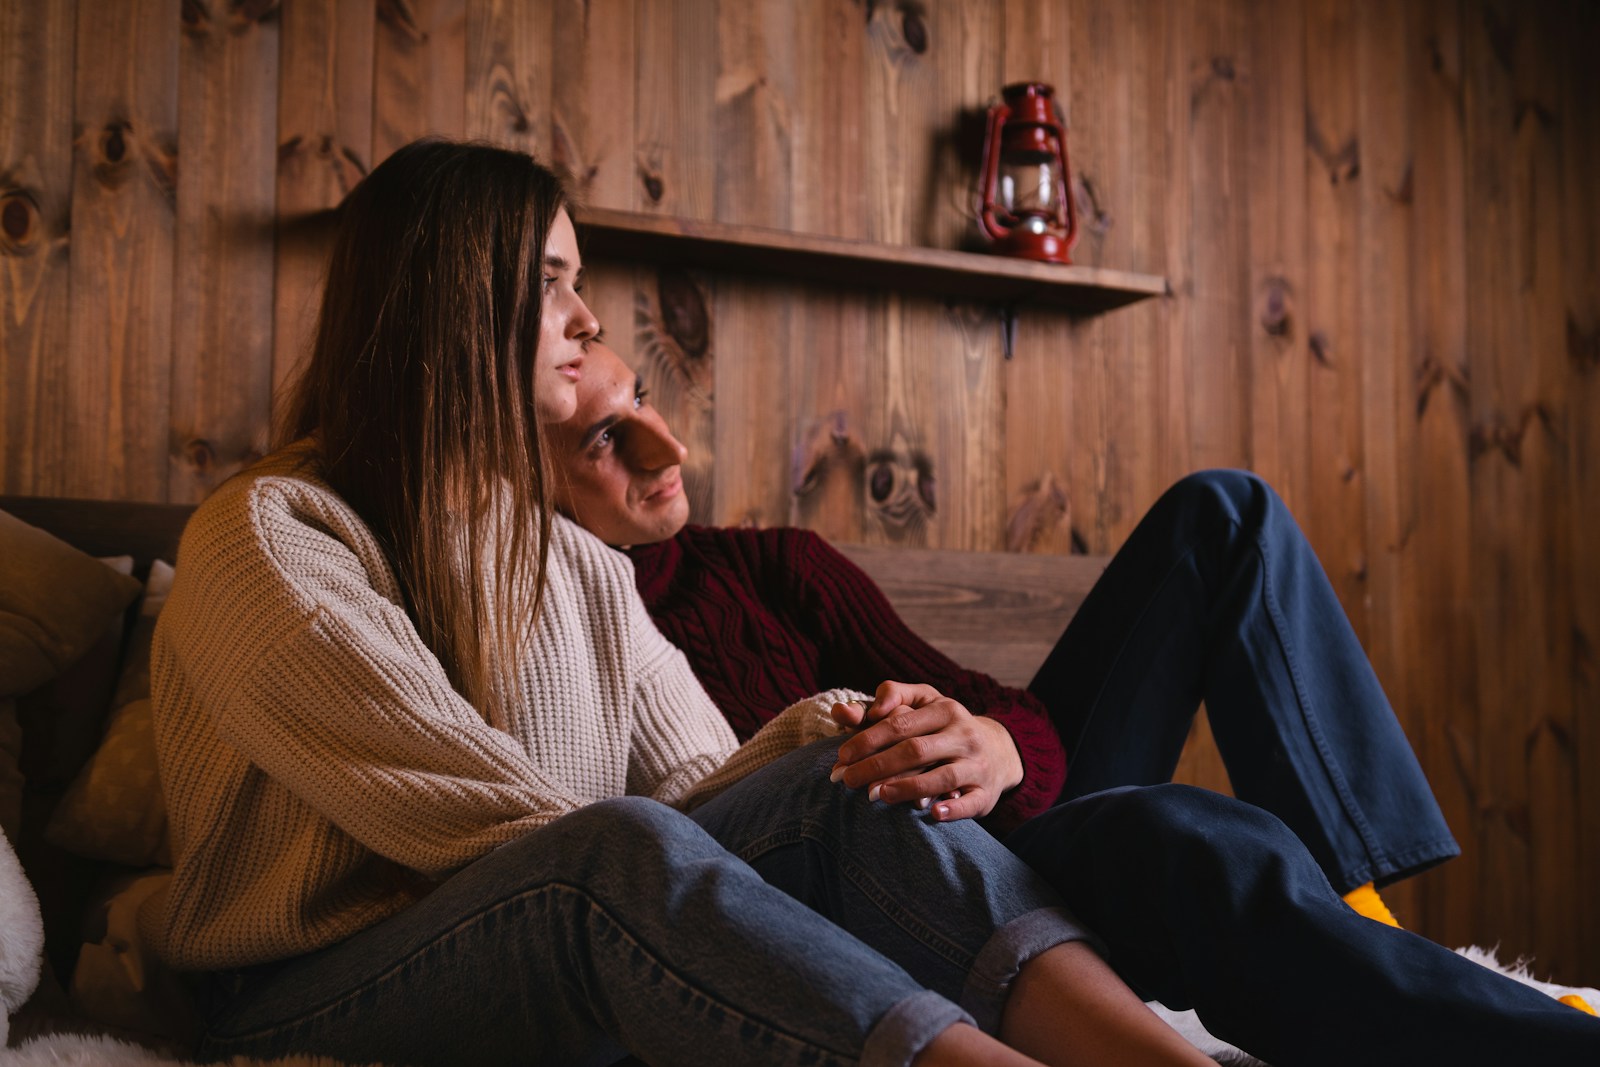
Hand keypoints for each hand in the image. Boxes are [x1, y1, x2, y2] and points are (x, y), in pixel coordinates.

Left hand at [828, 681, 1023, 821]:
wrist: (999, 750)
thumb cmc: (945, 725)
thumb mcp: (924, 701)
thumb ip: (890, 695)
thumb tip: (856, 709)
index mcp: (945, 709)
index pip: (901, 723)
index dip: (868, 739)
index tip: (842, 755)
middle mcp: (964, 736)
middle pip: (916, 750)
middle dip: (878, 766)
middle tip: (847, 780)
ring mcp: (977, 765)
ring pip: (942, 777)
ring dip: (908, 787)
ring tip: (876, 795)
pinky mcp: (986, 793)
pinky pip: (971, 802)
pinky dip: (953, 808)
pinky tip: (932, 812)